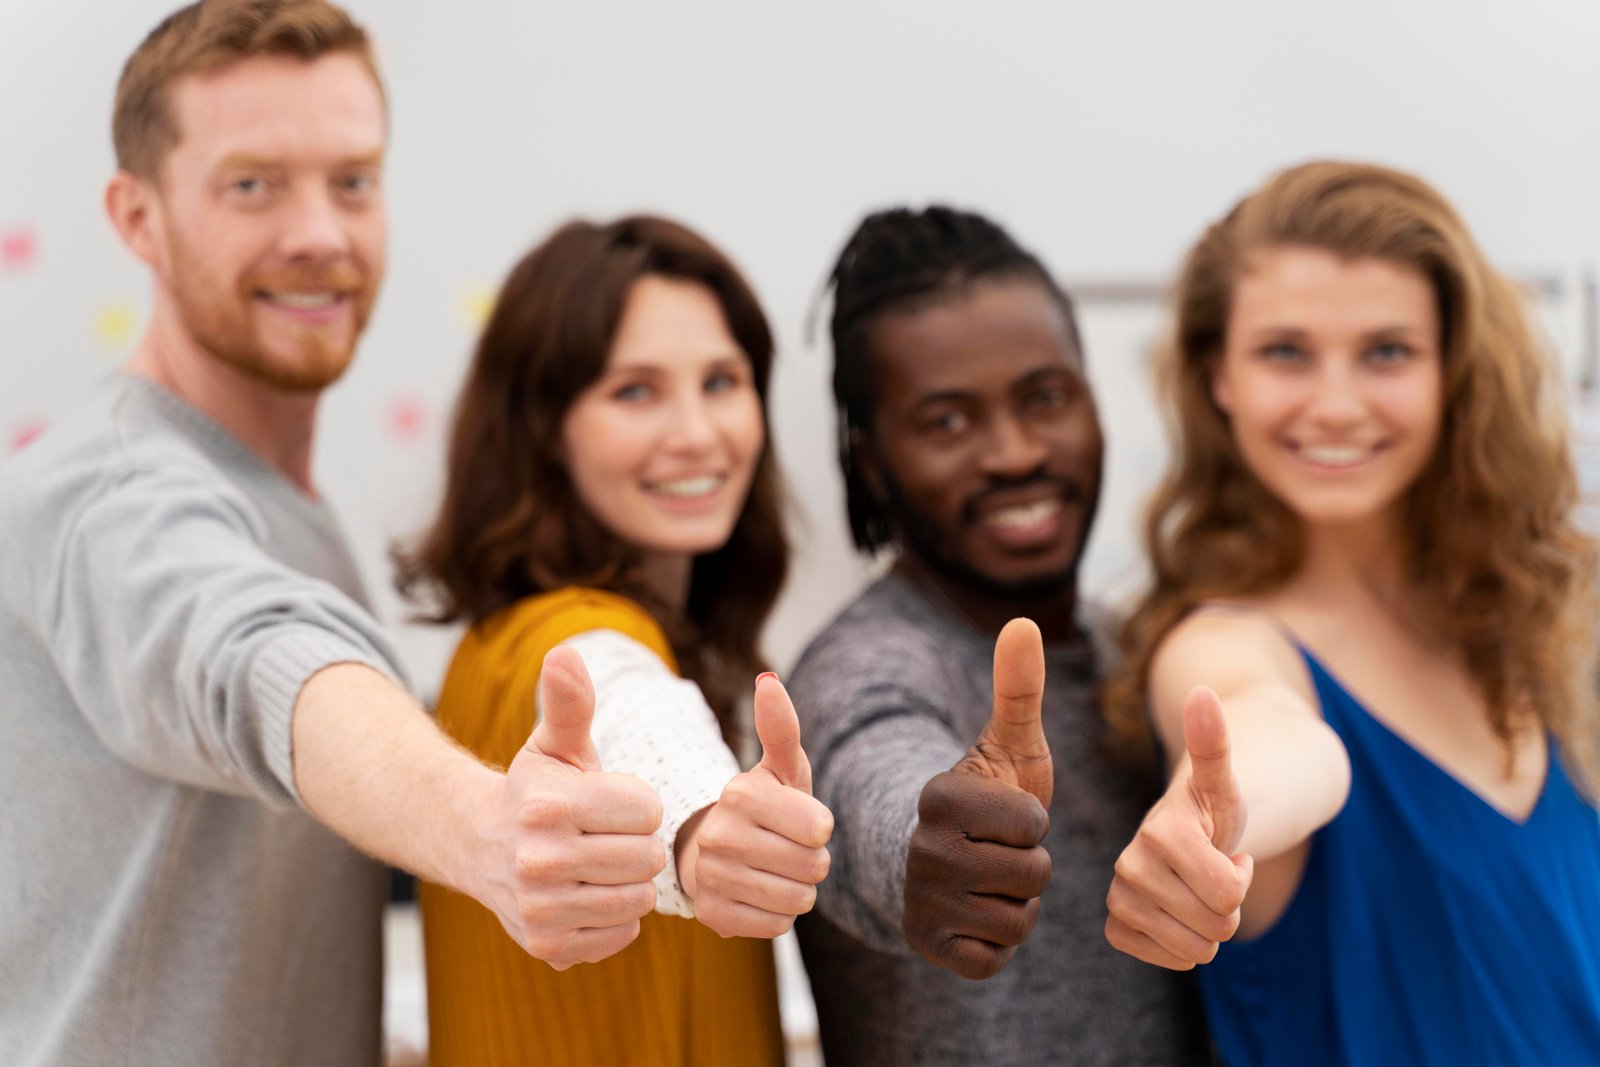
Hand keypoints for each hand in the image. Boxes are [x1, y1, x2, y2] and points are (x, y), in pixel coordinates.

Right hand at [479, 646, 665, 969]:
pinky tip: (587, 895)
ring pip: (639, 898)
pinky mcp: (547, 946)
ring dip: (629, 881)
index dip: (636, 803)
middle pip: (648, 857)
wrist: (481, 847)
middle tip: (604, 836)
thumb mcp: (555, 744)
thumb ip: (570, 702)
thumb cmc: (536, 789)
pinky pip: (623, 935)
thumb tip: (565, 652)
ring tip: (598, 864)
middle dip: (636, 843)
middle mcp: (539, 860)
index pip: (649, 810)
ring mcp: (541, 908)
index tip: (607, 801)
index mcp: (548, 805)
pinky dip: (615, 918)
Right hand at [678, 672, 833, 937]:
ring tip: (774, 871)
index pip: (820, 828)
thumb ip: (781, 728)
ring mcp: (710, 877)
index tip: (801, 822)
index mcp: (740, 794)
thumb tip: (768, 681)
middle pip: (813, 867)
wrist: (714, 852)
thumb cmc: (763, 807)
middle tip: (788, 849)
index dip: (819, 829)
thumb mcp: (779, 768)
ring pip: (798, 899)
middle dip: (812, 861)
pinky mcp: (712, 915)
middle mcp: (719, 834)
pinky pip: (778, 926)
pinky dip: (778, 915)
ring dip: (798, 889)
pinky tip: (759, 894)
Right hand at [903, 618, 1053, 979]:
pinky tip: (979, 914)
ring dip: (1019, 903)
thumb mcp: (1012, 743)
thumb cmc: (995, 797)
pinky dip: (999, 941)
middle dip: (1032, 866)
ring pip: (1018, 917)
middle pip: (1031, 873)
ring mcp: (919, 901)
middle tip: (1002, 852)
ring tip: (993, 880)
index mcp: (938, 796)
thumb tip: (1022, 620)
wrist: (955, 859)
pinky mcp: (928, 946)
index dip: (1035, 821)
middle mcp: (919, 849)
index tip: (1005, 814)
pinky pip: (997, 956)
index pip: (1032, 822)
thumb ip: (1020, 688)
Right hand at [1105, 685, 1252, 969]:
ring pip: (1193, 949)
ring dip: (1209, 928)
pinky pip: (1161, 958)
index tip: (1226, 852)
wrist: (1188, 831)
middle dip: (1228, 906)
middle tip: (1213, 872)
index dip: (1240, 879)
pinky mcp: (1115, 924)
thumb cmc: (1213, 807)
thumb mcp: (1223, 781)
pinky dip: (1181, 948)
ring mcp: (1118, 895)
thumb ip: (1214, 742)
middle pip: (1215, 926)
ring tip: (1197, 890)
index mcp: (1160, 831)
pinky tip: (1178, 916)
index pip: (1228, 895)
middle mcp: (1128, 864)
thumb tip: (1202, 692)